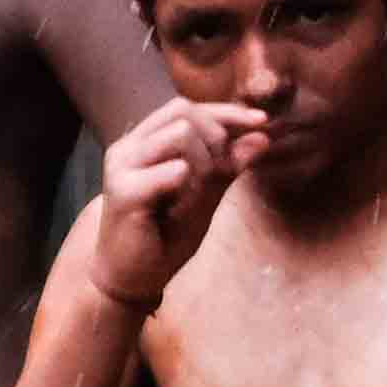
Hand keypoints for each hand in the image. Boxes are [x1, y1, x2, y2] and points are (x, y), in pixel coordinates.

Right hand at [83, 98, 264, 309]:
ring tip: (196, 196)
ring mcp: (122, 166)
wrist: (130, 278)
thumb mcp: (205, 197)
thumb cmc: (163, 236)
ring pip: (180, 133)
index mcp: (145, 142)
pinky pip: (171, 171)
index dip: (227, 112)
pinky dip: (189, 184)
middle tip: (221, 175)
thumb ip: (229, 166)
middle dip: (217, 138)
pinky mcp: (124, 191)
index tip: (261, 121)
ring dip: (204, 162)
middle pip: (185, 113)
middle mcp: (129, 147)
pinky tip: (181, 206)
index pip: (188, 108)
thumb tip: (263, 136)